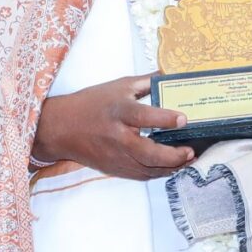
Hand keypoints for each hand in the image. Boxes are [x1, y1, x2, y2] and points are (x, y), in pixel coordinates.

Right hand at [32, 75, 194, 180]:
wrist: (61, 128)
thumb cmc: (91, 104)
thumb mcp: (117, 86)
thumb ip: (145, 82)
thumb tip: (168, 74)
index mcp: (118, 111)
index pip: (144, 115)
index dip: (165, 118)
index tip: (184, 119)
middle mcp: (117, 136)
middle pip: (147, 151)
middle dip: (173, 155)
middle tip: (190, 151)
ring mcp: (115, 156)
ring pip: (147, 169)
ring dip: (170, 168)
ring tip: (188, 160)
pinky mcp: (114, 168)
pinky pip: (140, 176)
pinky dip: (158, 174)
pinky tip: (171, 168)